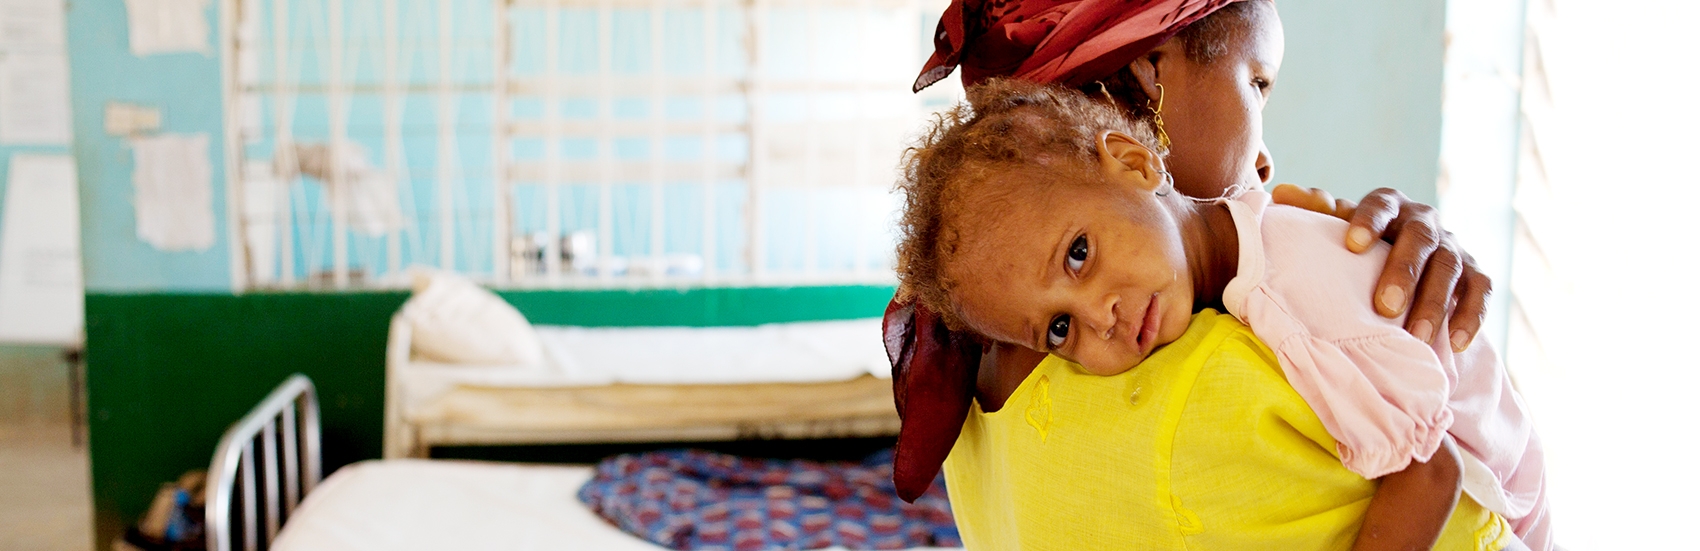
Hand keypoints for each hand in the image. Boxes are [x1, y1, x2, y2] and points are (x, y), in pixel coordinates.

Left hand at [1270, 184, 1490, 351]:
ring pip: (1451, 268)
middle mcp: (1425, 221)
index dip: (1368, 221)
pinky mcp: (1475, 273)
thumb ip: (1313, 214)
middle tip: (1385, 307)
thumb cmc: (1358, 249)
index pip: (1381, 204)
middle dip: (1404, 272)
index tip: (1352, 245)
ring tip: (1418, 336)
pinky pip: (1480, 291)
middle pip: (1420, 239)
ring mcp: (1453, 246)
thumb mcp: (1336, 230)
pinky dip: (1471, 315)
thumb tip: (1280, 194)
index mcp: (1390, 205)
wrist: (1403, 263)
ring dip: (1436, 303)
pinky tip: (1457, 342)